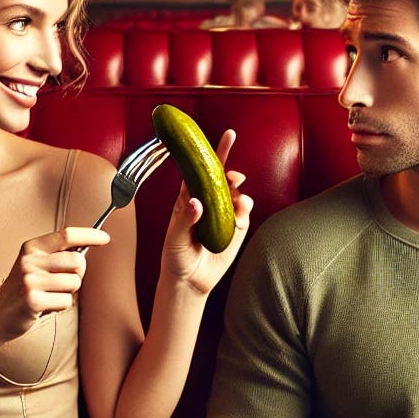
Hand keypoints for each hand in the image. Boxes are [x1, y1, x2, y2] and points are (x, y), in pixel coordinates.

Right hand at [0, 225, 109, 342]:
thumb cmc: (26, 289)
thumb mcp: (37, 265)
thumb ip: (58, 256)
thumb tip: (88, 249)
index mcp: (32, 247)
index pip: (67, 235)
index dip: (90, 235)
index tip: (105, 238)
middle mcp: (30, 260)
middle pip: (77, 261)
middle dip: (79, 274)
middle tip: (63, 284)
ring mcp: (30, 280)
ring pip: (74, 283)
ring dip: (68, 293)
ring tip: (49, 296)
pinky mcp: (32, 300)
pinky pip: (67, 301)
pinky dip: (61, 307)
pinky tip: (45, 307)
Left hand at [160, 129, 252, 293]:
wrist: (189, 281)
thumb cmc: (176, 257)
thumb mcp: (174, 239)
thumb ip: (185, 220)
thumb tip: (197, 203)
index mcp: (188, 198)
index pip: (200, 169)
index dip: (212, 152)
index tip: (227, 136)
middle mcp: (208, 202)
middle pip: (223, 178)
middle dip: (231, 173)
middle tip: (233, 178)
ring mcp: (224, 214)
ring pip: (237, 193)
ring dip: (239, 193)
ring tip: (237, 202)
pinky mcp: (236, 228)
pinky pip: (245, 212)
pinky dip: (245, 211)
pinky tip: (239, 219)